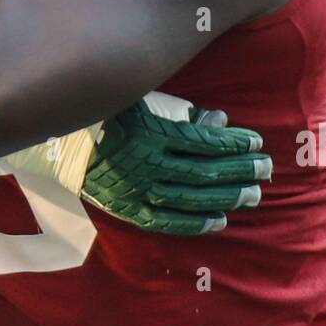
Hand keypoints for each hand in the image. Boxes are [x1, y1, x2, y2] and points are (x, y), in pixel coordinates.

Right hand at [80, 93, 271, 234]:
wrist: (59, 144)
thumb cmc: (107, 114)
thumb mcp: (142, 101)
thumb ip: (181, 111)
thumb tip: (220, 119)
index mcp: (152, 133)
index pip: (205, 142)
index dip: (235, 144)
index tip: (257, 142)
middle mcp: (147, 165)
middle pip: (205, 172)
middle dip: (240, 170)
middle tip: (266, 169)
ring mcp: (137, 191)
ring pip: (191, 199)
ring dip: (227, 197)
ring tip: (254, 194)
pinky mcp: (128, 210)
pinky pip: (167, 222)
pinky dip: (195, 223)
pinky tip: (220, 220)